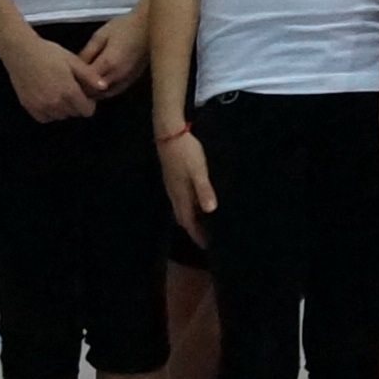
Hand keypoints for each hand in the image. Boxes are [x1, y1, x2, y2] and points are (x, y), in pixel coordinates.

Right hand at [0, 29, 98, 122]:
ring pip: (59, 116)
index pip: (86, 111)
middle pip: (73, 114)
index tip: (85, 93)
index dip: (89, 103)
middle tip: (71, 89)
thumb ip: (89, 76)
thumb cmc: (48, 53)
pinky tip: (48, 98)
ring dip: (62, 109)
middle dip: (76, 105)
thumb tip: (103, 87)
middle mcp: (55, 103)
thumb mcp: (73, 61)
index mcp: (69, 92)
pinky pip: (44, 118)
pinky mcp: (29, 107)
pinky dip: (48, 112)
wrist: (21, 52)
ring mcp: (40, 106)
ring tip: (59, 92)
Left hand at [76, 7, 149, 97]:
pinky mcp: (132, 81)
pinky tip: (96, 84)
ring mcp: (126, 81)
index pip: (84, 82)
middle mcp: (118, 76)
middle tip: (69, 83)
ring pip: (103, 95)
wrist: (150, 26)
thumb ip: (87, 53)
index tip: (63, 78)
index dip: (73, 82)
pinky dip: (103, 91)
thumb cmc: (125, 26)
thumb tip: (74, 68)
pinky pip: (113, 92)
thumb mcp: (100, 35)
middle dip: (80, 90)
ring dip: (92, 93)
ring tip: (81, 84)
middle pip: (93, 92)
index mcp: (108, 64)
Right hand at [159, 130, 215, 244]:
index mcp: (180, 194)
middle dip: (193, 229)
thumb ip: (203, 190)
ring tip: (204, 222)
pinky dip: (188, 205)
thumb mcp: (198, 170)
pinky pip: (180, 198)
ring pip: (180, 208)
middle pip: (183, 217)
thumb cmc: (186, 152)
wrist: (168, 132)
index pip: (188, 221)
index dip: (196, 234)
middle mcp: (174, 193)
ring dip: (190, 217)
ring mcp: (172, 185)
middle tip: (207, 237)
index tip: (207, 245)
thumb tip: (210, 211)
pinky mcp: (172, 177)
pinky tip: (196, 201)